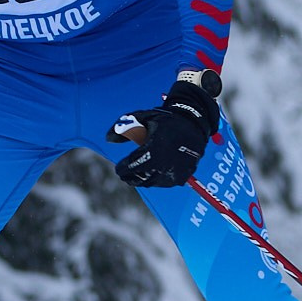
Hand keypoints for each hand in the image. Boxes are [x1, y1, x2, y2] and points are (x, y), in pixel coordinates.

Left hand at [109, 69, 222, 189]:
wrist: (194, 124)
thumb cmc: (166, 120)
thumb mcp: (143, 117)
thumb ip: (124, 126)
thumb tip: (108, 138)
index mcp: (153, 149)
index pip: (132, 166)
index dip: (122, 169)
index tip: (118, 169)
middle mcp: (164, 163)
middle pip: (140, 177)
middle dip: (130, 176)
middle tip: (124, 174)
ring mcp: (174, 171)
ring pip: (151, 182)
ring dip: (142, 180)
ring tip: (136, 175)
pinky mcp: (182, 176)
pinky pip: (164, 183)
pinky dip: (156, 180)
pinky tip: (151, 174)